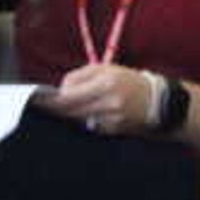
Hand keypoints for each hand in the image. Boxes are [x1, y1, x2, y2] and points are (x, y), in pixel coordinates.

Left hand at [35, 62, 157, 135]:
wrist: (156, 100)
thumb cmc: (127, 80)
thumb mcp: (105, 69)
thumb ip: (80, 76)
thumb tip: (60, 89)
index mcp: (105, 84)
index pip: (70, 96)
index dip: (54, 99)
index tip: (42, 99)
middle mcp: (109, 103)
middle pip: (72, 110)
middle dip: (59, 108)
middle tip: (47, 105)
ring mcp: (112, 118)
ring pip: (80, 118)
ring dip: (72, 113)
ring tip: (68, 107)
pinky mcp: (114, 130)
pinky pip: (92, 125)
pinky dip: (87, 119)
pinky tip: (91, 113)